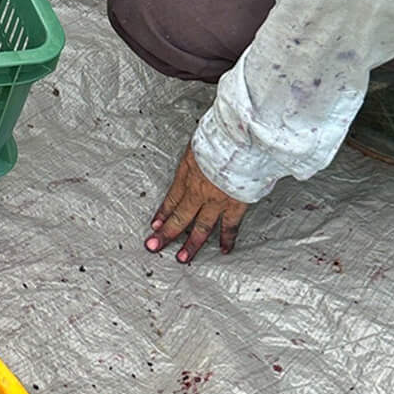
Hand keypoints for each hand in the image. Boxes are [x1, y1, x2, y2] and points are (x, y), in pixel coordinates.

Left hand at [145, 144, 249, 264]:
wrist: (240, 141)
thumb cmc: (222, 134)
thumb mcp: (199, 141)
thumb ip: (198, 153)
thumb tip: (200, 152)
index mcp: (188, 172)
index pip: (172, 197)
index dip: (163, 212)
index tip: (154, 224)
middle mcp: (198, 190)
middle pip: (179, 216)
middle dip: (166, 233)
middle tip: (154, 246)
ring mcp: (216, 200)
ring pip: (200, 227)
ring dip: (191, 244)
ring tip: (182, 258)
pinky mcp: (235, 204)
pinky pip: (230, 226)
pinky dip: (227, 239)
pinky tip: (225, 249)